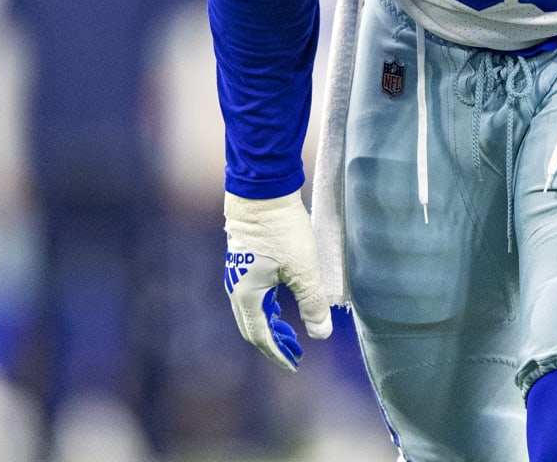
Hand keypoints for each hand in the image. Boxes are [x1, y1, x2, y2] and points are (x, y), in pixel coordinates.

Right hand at [224, 189, 333, 370]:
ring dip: (272, 325)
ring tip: (293, 332)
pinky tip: (282, 303)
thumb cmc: (282, 229)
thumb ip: (312, 304)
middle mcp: (236, 288)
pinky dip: (268, 308)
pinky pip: (253, 295)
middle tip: (297, 353)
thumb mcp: (304, 269)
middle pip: (252, 327)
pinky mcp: (244, 260)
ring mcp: (237, 274)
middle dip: (274, 343)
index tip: (295, 364)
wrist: (261, 191)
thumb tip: (320, 335)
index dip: (278, 353)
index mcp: (247, 295)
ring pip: (252, 311)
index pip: (260, 336)